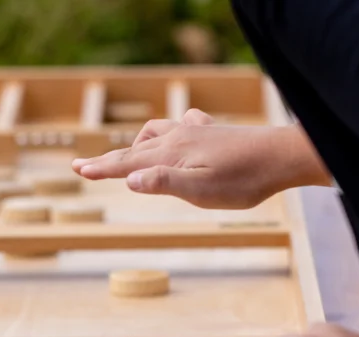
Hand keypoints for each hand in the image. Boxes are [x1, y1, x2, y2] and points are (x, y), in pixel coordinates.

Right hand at [72, 109, 330, 209]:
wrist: (280, 157)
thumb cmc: (242, 181)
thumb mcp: (201, 190)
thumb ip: (164, 183)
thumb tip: (129, 179)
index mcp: (170, 155)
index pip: (127, 164)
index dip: (101, 169)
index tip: (78, 170)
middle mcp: (177, 139)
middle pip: (133, 148)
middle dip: (108, 158)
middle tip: (82, 165)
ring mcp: (193, 132)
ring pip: (154, 133)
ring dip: (135, 143)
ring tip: (128, 154)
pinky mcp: (210, 132)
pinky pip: (179, 125)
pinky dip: (166, 131)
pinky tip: (176, 133)